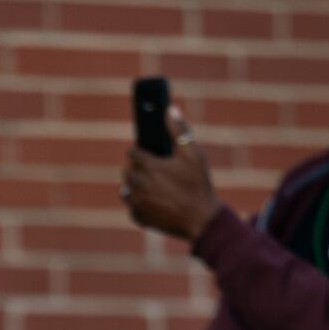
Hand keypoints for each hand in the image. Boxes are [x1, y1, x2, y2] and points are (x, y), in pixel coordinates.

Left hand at [121, 106, 222, 241]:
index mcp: (149, 166)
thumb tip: (170, 110)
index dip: (141, 152)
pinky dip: (139, 206)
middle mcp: (139, 184)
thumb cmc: (199, 185)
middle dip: (137, 169)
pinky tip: (153, 203)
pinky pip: (132, 208)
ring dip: (135, 187)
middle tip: (153, 171)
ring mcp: (138, 203)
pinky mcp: (140, 218)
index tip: (149, 154)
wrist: (202, 220)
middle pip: (127, 171)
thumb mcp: (194, 155)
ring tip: (151, 186)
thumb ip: (180, 131)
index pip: (132, 152)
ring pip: (126, 190)